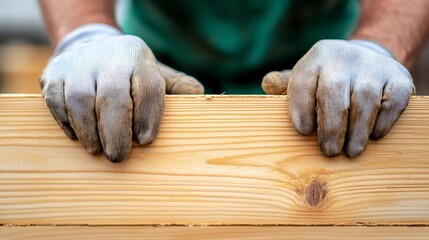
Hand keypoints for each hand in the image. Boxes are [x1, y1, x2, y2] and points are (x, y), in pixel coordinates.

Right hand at [40, 24, 202, 162]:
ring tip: (98, 151)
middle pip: (112, 95)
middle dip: (116, 131)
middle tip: (118, 156)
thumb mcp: (156, 73)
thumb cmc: (130, 73)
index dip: (148, 117)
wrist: (92, 48)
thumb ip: (178, 86)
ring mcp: (77, 64)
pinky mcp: (53, 74)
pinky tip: (79, 137)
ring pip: (81, 100)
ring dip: (90, 131)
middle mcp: (108, 57)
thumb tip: (199, 95)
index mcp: (138, 57)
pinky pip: (57, 102)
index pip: (147, 88)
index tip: (146, 141)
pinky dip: (67, 123)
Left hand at [262, 39, 414, 157]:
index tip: (303, 132)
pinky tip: (373, 136)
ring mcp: (373, 66)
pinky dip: (382, 122)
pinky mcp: (399, 78)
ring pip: (364, 100)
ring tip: (350, 152)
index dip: (301, 110)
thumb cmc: (327, 78)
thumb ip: (285, 85)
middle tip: (329, 151)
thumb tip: (267, 84)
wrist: (367, 57)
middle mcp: (344, 57)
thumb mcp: (306, 76)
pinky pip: (392, 102)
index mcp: (317, 57)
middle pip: (333, 93)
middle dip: (331, 127)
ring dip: (357, 131)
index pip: (302, 84)